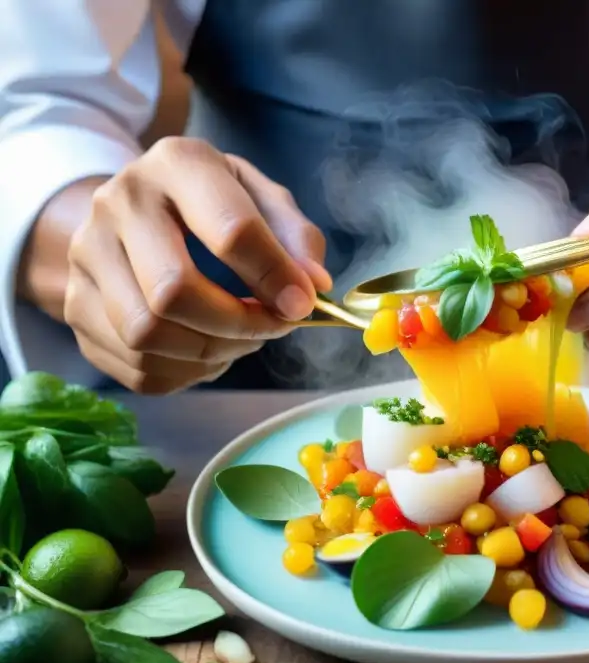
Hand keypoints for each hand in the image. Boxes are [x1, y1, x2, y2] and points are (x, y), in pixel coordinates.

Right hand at [64, 138, 331, 392]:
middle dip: (236, 325)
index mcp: (177, 164)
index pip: (231, 231)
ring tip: (240, 340)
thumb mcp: (262, 198)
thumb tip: (312, 286)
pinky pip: (135, 367)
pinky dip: (184, 372)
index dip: (275, 279)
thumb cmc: (213, 204)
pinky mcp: (75, 305)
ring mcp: (87, 256)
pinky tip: (206, 351)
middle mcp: (118, 203)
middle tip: (269, 328)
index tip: (301, 305)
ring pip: (146, 336)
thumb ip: (296, 237)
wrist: (133, 208)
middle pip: (173, 292)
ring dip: (210, 353)